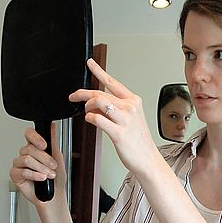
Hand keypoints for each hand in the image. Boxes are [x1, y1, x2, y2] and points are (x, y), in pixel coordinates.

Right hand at [10, 123, 65, 203]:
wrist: (54, 195)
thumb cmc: (56, 179)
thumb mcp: (58, 158)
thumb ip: (53, 142)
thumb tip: (52, 127)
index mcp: (35, 148)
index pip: (29, 134)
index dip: (35, 138)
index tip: (44, 145)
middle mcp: (25, 154)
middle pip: (30, 149)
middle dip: (45, 159)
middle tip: (53, 167)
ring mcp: (19, 164)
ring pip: (27, 159)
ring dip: (41, 168)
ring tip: (49, 175)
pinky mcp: (15, 175)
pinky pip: (23, 171)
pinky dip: (35, 175)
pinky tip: (41, 179)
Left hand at [69, 59, 158, 175]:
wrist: (147, 159)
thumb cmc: (139, 141)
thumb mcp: (131, 119)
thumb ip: (116, 108)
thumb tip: (98, 104)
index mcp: (134, 101)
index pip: (112, 82)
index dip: (98, 70)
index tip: (90, 63)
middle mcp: (130, 107)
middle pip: (100, 93)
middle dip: (82, 93)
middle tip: (73, 96)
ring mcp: (125, 119)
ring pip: (98, 102)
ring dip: (87, 106)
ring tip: (86, 112)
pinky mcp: (118, 132)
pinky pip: (97, 119)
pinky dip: (90, 118)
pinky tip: (91, 121)